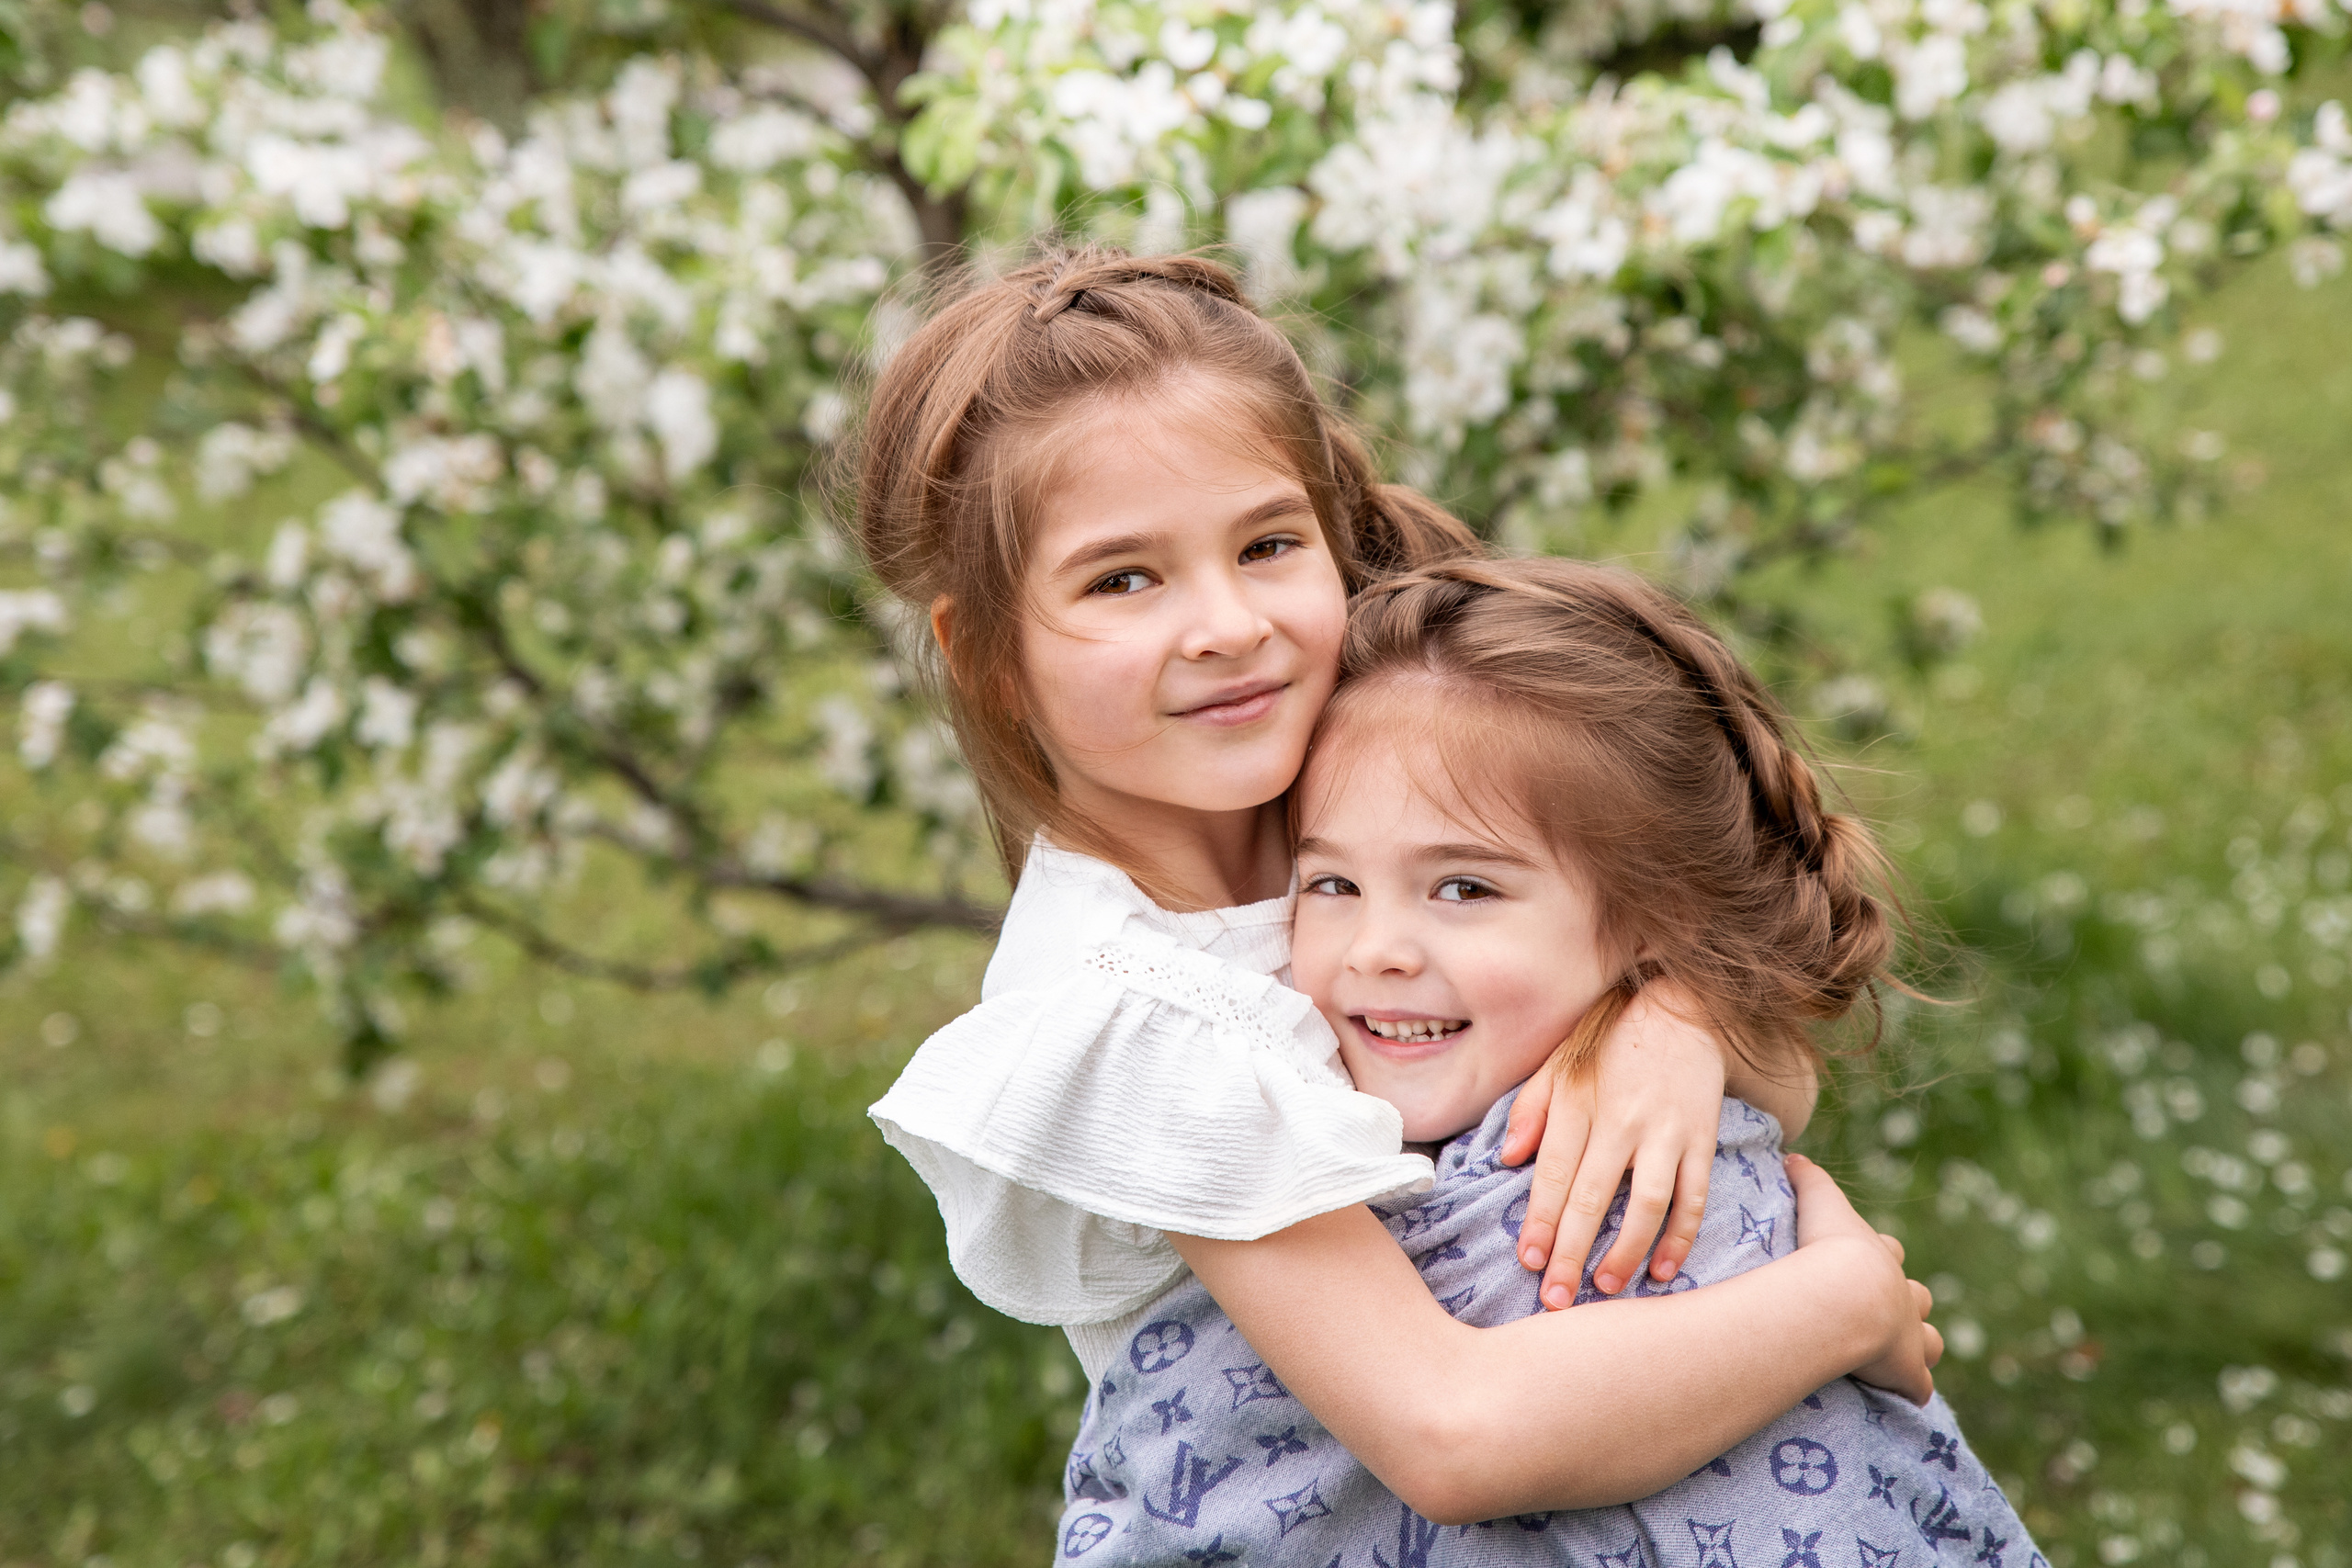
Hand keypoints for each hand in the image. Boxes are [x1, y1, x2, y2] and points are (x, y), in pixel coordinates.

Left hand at [1501, 982, 1724, 1309]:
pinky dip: (1681, 1237)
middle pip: (1592, 1197)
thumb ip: (1531, 1109)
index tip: (1527, 1260)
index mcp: (1580, 1103)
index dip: (1540, 1219)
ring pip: (1647, 1203)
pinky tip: (1664, 1271)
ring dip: (1626, 1251)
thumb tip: (1507, 1158)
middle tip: (1555, 1299)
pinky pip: (1694, 1197)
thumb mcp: (1560, 1062)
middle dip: (1572, 1253)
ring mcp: (1666, 1132)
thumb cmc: (1611, 1041)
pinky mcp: (1701, 1139)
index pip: (1554, 1172)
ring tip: (1605, 1289)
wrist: (1684, 1008)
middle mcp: (1622, 1121)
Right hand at [1786, 1153, 1941, 1404]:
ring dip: (1921, 1345)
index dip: (1881, 1254)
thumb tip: (1793, 1157)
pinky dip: (1912, 1388)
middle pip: (1919, 1296)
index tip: (1867, 1258)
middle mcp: (1903, 1297)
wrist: (1850, 1294)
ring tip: (1902, 1354)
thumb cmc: (1831, 1248)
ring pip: (1931, 1341)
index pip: (1889, 1251)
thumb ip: (1807, 1178)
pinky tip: (1904, 1393)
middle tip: (1887, 1311)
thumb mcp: (1820, 1202)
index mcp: (1882, 1259)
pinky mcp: (1907, 1371)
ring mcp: (1910, 1337)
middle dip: (1908, 1302)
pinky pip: (1917, 1385)